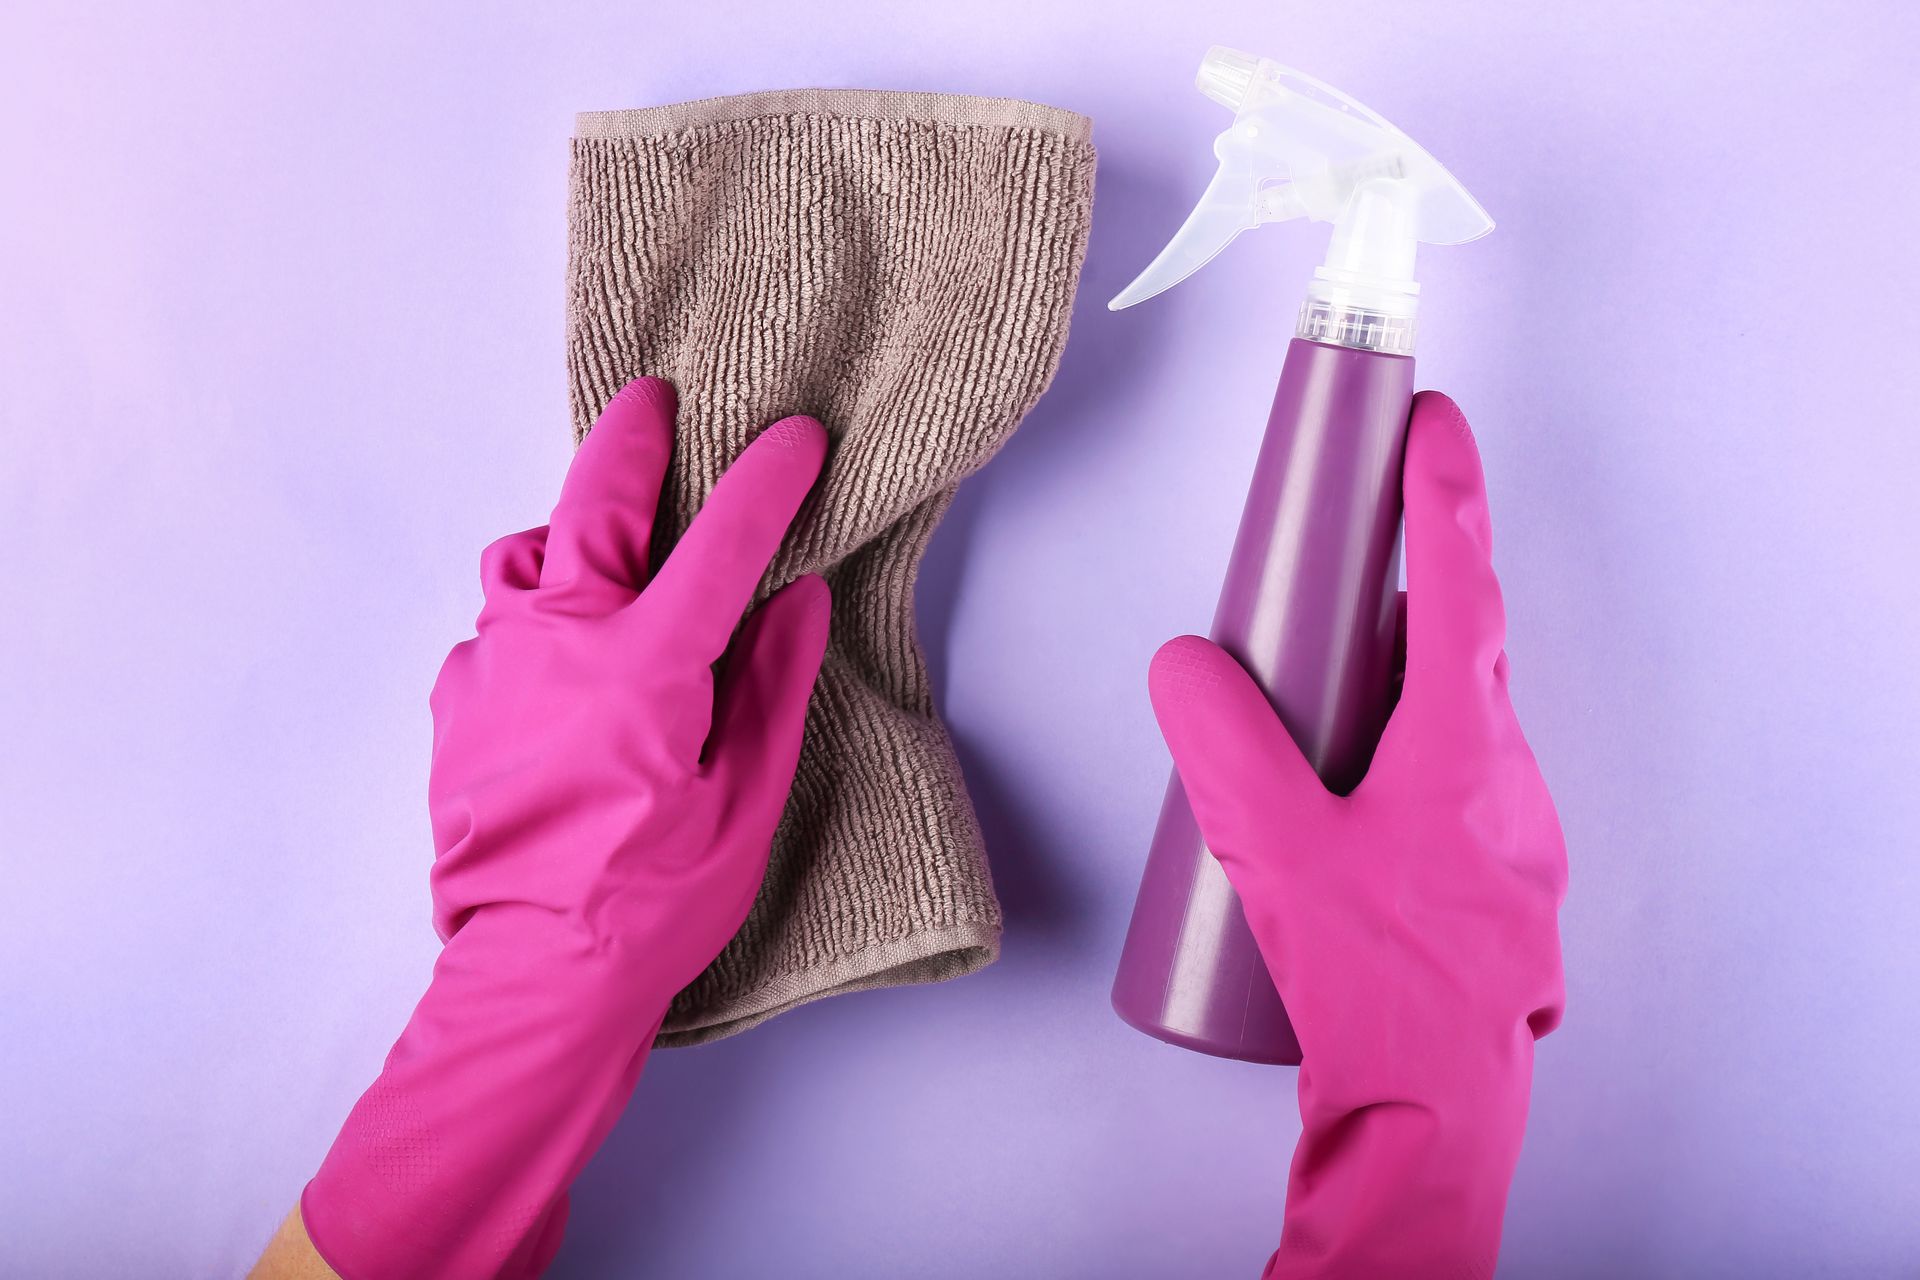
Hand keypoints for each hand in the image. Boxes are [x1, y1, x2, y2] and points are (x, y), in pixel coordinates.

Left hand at [297, 378, 829, 1278]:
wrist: (530, 981)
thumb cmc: (652, 904)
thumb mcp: (745, 802)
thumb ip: (773, 687)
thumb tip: (795, 598)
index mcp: (646, 665)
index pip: (722, 539)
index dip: (767, 477)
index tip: (795, 435)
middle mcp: (558, 640)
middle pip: (594, 499)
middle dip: (634, 438)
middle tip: (657, 400)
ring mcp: (493, 666)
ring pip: (525, 555)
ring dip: (571, 532)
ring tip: (607, 552)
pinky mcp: (456, 703)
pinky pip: (494, 626)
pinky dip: (534, 618)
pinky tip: (562, 663)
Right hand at [1148, 392, 1566, 1279]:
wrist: (1436, 1110)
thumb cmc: (1372, 982)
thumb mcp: (1275, 851)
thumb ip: (1223, 747)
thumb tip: (1183, 663)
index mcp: (1463, 746)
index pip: (1459, 586)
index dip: (1443, 491)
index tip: (1432, 418)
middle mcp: (1508, 777)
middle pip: (1466, 649)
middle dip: (1412, 587)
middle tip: (1358, 544)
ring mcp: (1516, 834)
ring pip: (1461, 722)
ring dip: (1401, 684)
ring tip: (1325, 688)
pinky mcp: (1502, 882)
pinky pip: (1458, 783)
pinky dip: (1406, 755)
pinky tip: (1349, 796)